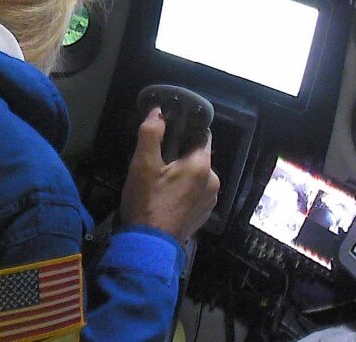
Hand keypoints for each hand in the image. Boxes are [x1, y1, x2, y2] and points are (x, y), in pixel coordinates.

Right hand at [119, 107, 219, 243]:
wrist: (149, 245)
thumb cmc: (147, 201)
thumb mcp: (143, 164)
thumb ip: (151, 133)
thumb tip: (157, 111)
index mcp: (201, 164)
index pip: (201, 134)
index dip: (185, 128)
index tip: (168, 129)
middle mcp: (213, 180)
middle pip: (197, 155)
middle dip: (179, 153)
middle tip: (156, 159)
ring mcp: (210, 200)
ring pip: (196, 174)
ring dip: (182, 172)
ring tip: (159, 179)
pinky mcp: (203, 214)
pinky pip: (195, 192)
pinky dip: (184, 189)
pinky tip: (166, 196)